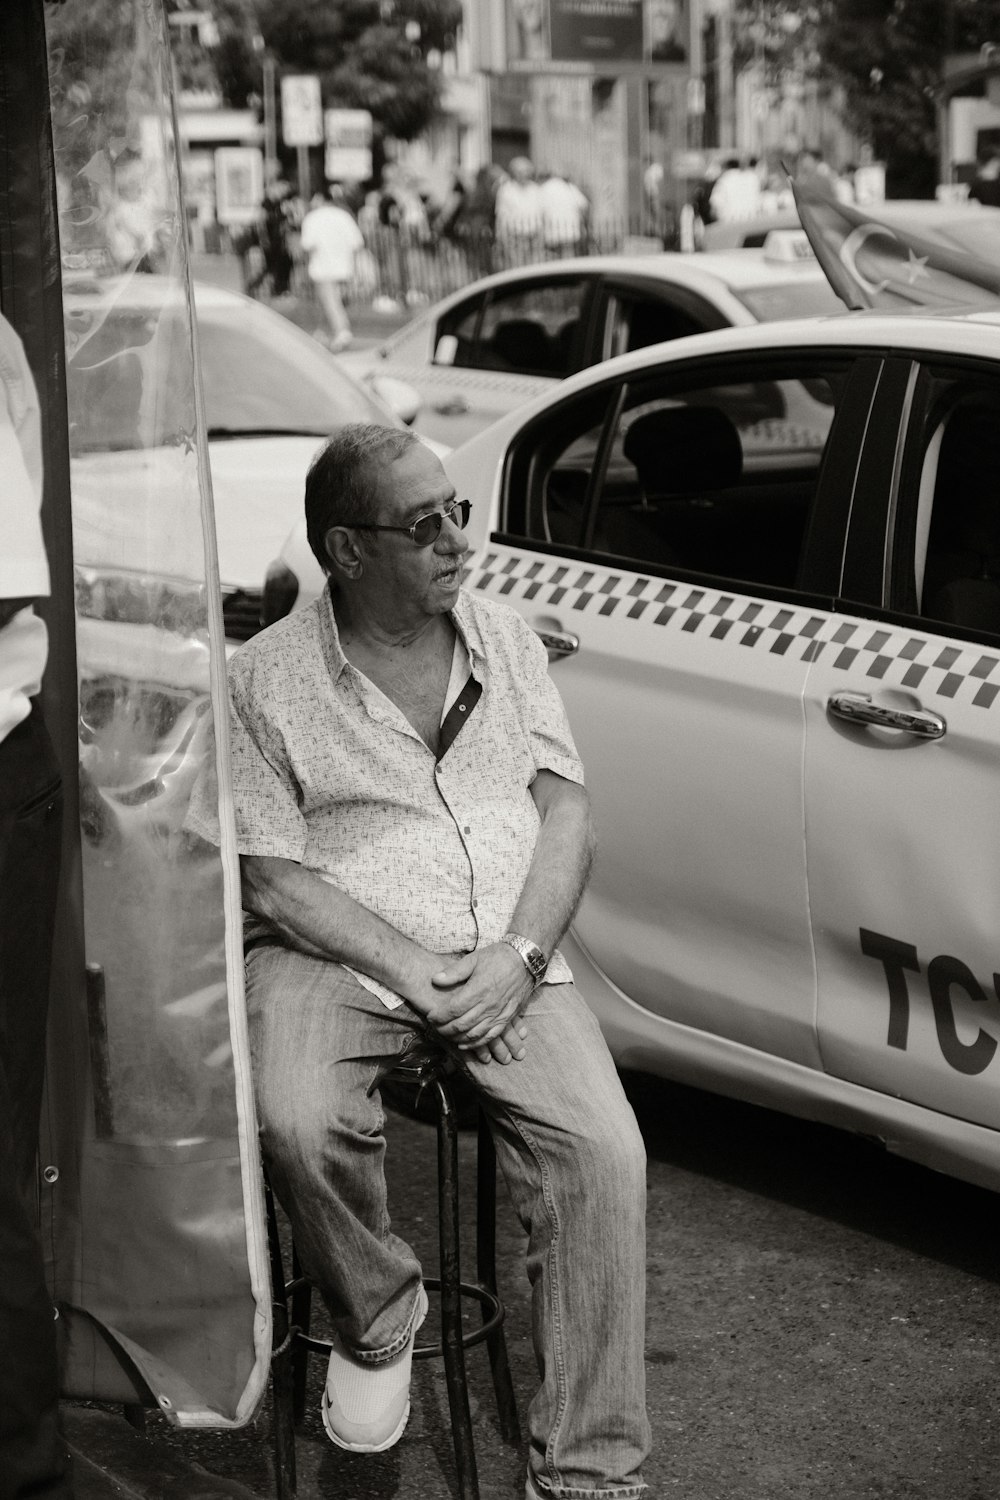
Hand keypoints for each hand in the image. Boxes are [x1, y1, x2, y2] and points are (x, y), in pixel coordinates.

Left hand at [428, 943, 533, 1064]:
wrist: (526, 960)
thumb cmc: (498, 957)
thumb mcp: (474, 959)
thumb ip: (454, 972)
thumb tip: (435, 980)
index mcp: (479, 988)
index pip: (454, 1009)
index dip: (440, 1016)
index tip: (430, 1016)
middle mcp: (488, 1004)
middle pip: (462, 1024)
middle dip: (445, 1028)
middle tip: (435, 1027)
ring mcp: (499, 1013)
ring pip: (474, 1033)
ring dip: (457, 1038)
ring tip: (446, 1035)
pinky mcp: (507, 1018)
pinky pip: (490, 1036)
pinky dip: (476, 1043)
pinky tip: (465, 1044)